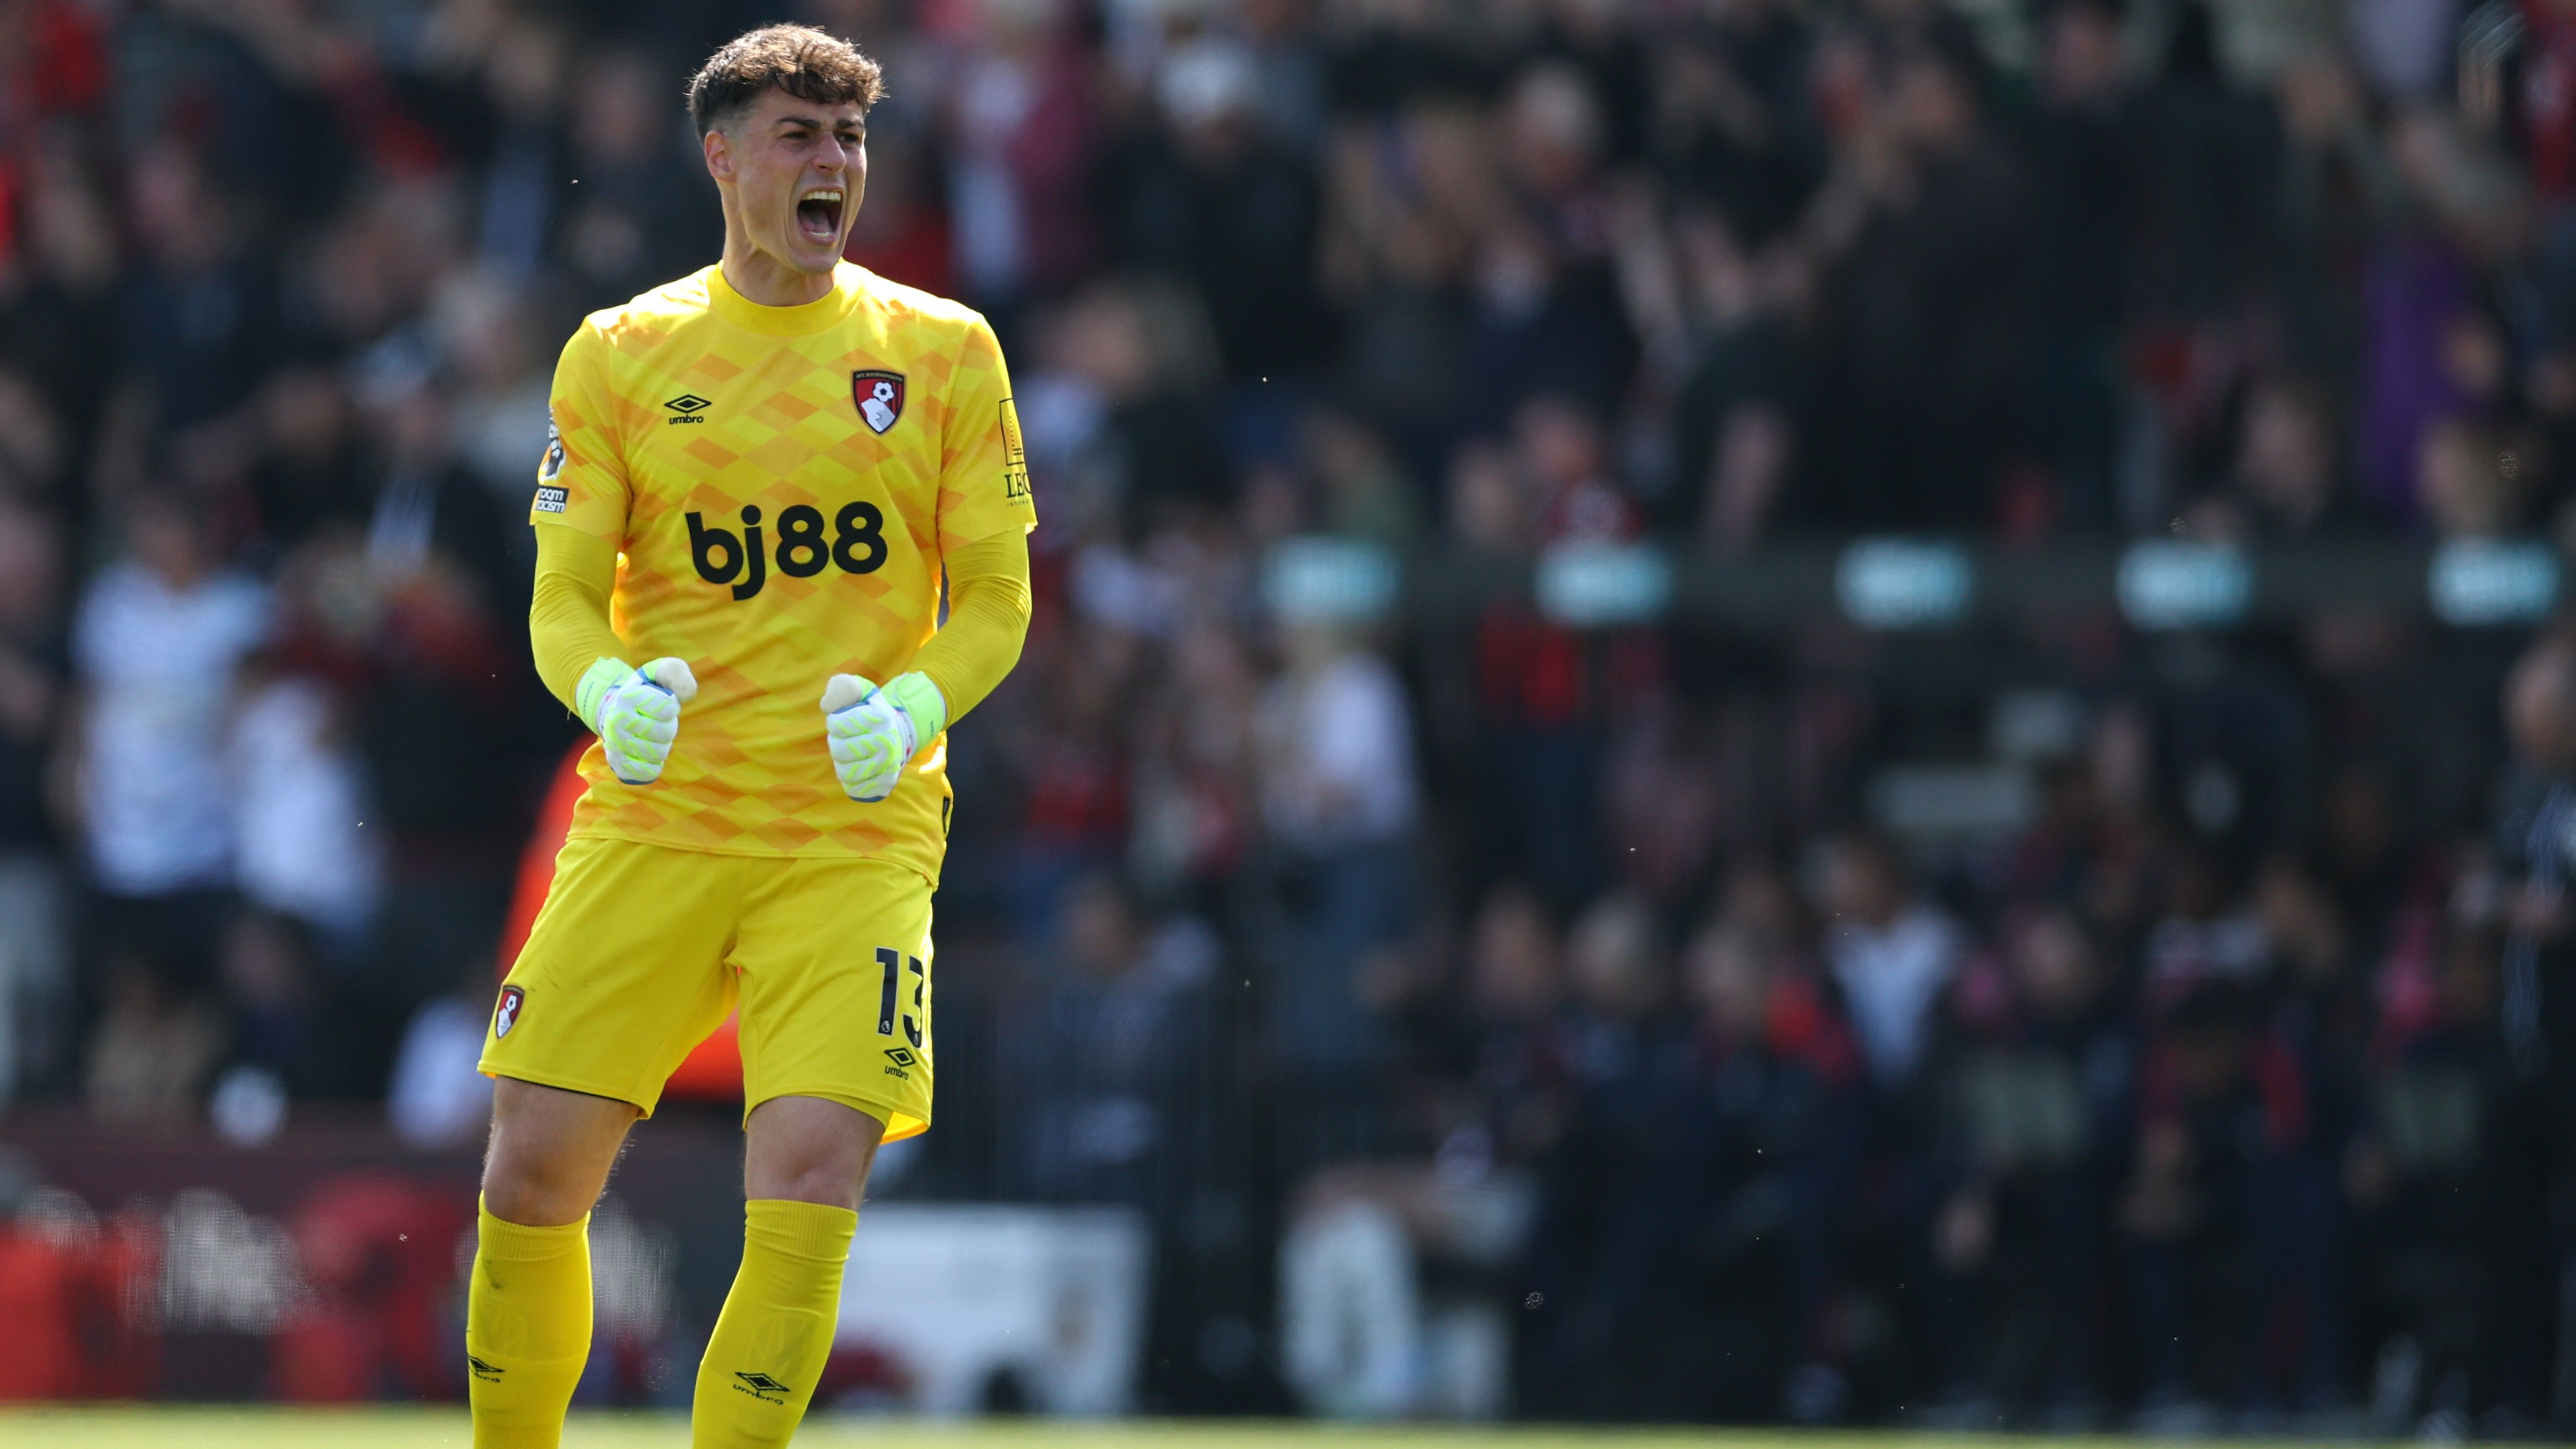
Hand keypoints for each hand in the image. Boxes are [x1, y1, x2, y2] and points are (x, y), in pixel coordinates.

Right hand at [578, 656, 696, 784]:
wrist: (620, 711)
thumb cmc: (649, 691)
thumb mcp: (661, 672)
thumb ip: (676, 673)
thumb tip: (686, 694)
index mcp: (627, 696)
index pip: (668, 708)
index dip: (671, 706)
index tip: (662, 703)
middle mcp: (616, 720)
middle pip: (665, 733)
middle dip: (668, 728)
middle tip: (657, 722)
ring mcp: (615, 743)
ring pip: (658, 753)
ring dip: (662, 746)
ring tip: (651, 736)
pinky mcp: (617, 763)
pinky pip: (649, 772)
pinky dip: (655, 765)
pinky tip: (648, 754)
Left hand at [821, 670, 944, 801]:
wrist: (897, 736)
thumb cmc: (869, 713)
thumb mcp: (860, 693)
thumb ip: (842, 687)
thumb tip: (828, 705)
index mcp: (881, 717)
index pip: (836, 724)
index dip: (834, 722)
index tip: (844, 721)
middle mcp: (888, 742)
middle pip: (838, 750)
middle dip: (836, 743)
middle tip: (848, 739)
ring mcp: (888, 766)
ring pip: (844, 772)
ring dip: (841, 763)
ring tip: (852, 755)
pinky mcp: (885, 784)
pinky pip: (853, 789)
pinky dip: (849, 781)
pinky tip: (857, 769)